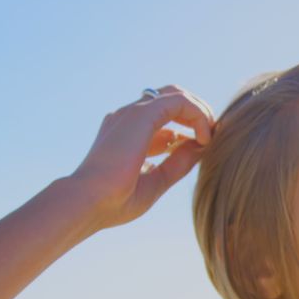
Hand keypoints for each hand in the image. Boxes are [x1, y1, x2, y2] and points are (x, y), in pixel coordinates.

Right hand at [68, 85, 216, 229]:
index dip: (189, 129)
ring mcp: (132, 113)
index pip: (164, 118)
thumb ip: (178, 163)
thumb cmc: (114, 201)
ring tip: (210, 137)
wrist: (87, 203)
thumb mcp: (156, 181)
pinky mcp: (140, 114)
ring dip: (200, 112)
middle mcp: (127, 118)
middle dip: (197, 114)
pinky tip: (204, 139)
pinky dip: (198, 115)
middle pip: (171, 99)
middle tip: (211, 138)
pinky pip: (179, 101)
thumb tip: (201, 148)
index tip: (203, 148)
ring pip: (176, 95)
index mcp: (127, 133)